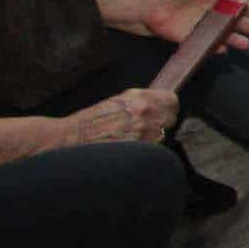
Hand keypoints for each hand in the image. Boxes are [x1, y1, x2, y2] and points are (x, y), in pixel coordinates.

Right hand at [52, 87, 176, 147]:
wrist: (76, 137)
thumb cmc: (93, 119)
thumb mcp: (119, 100)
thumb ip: (142, 100)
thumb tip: (158, 102)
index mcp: (141, 98)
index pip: (172, 100)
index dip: (168, 105)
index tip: (164, 109)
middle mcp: (146, 114)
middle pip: (171, 118)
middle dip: (162, 121)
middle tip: (148, 124)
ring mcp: (145, 133)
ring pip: (163, 134)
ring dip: (154, 136)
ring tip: (134, 136)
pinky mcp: (140, 149)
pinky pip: (153, 148)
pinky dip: (146, 148)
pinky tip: (131, 145)